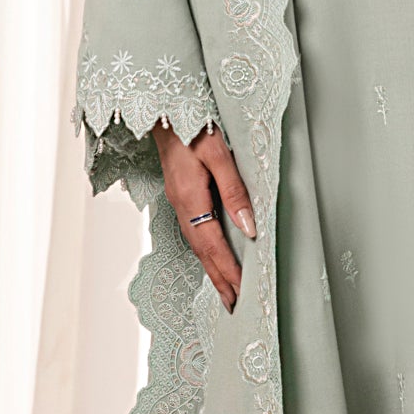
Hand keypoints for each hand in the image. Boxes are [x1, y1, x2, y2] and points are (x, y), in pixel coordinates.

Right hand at [153, 117, 255, 310]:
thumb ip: (234, 189)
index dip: (229, 270)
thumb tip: (248, 226)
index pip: (213, 244)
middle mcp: (181, 204)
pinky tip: (212, 256)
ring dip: (212, 268)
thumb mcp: (219, 154)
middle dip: (219, 279)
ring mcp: (178, 200)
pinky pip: (194, 231)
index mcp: (190, 197)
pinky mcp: (180, 194)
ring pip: (197, 243)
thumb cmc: (193, 126)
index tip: (242, 291)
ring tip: (226, 289)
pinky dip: (206, 251)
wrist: (165, 108)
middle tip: (235, 304)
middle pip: (202, 251)